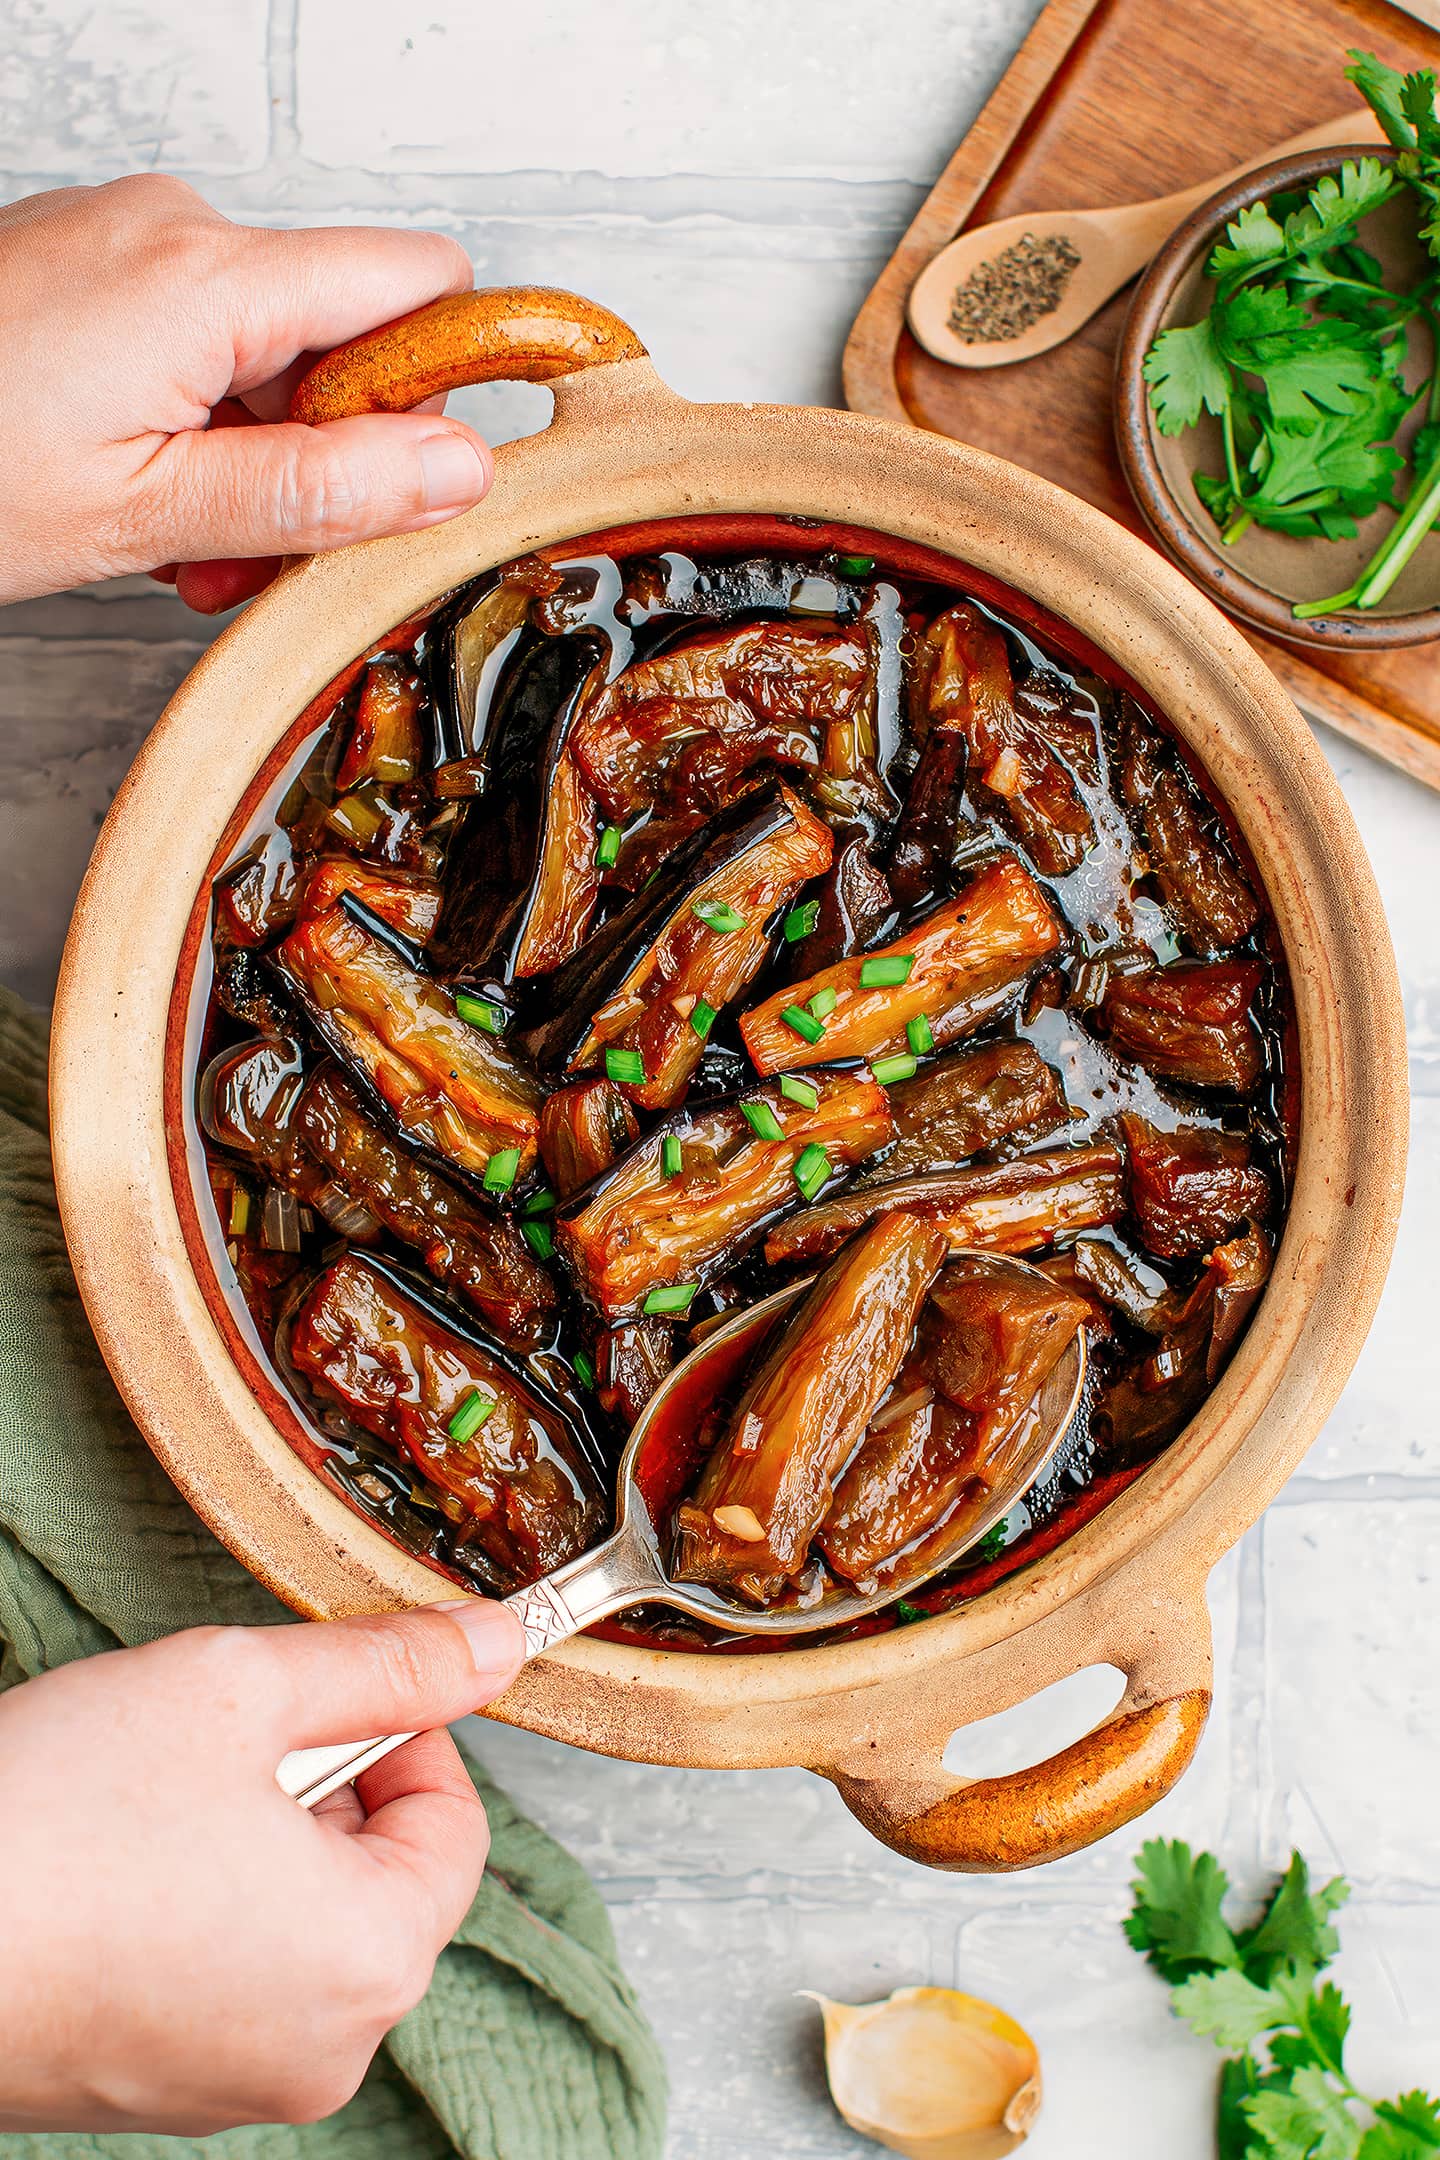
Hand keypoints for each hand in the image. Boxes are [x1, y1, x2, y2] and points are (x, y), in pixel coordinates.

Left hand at [0, 174, 492, 613]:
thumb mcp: (150, 512)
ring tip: (187, 541)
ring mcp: (130, 239)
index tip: (439, 472)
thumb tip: (458, 471)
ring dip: (258, 457)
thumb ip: (318, 490)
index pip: (419, 282)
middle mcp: (177, 229)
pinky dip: (199, 424)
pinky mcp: (95, 263)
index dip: (452, 379)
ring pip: (271, 350)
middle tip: (266, 550)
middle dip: (331, 454)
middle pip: (347, 333)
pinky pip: (199, 338)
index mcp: (208, 278)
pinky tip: (150, 496)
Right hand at [0, 1599, 524, 2133]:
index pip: (455, 1823)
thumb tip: (491, 1644)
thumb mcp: (240, 1690)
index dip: (401, 1733)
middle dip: (320, 1786)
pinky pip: (230, 1973)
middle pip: (381, 1875)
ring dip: (257, 1839)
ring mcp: (237, 2083)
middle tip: (224, 1741)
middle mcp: (323, 2049)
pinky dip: (200, 1903)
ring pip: (302, 1921)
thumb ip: (385, 1664)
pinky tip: (121, 1861)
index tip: (327, 1695)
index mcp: (370, 1961)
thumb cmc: (48, 1828)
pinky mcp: (160, 2088)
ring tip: (157, 1800)